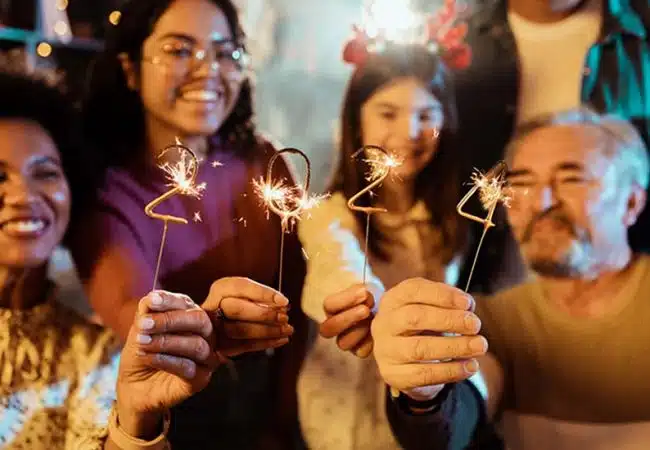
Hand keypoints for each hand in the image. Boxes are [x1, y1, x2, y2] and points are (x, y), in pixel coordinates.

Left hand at [116, 291, 218, 437]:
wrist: (133, 387)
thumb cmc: (141, 353)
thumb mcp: (139, 329)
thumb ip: (146, 312)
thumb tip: (151, 298)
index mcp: (191, 317)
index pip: (187, 304)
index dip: (170, 301)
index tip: (151, 301)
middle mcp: (205, 335)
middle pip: (200, 320)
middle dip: (170, 320)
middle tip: (143, 324)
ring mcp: (206, 357)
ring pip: (196, 345)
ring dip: (165, 342)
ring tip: (142, 343)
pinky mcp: (201, 379)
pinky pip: (189, 367)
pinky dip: (166, 360)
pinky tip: (148, 357)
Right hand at [202, 277, 293, 356]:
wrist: (219, 327)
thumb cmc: (240, 306)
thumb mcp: (248, 296)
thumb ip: (262, 298)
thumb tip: (283, 305)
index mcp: (221, 288)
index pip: (241, 287)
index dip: (263, 293)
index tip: (284, 301)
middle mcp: (212, 306)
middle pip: (236, 309)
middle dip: (264, 314)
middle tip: (285, 317)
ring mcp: (213, 328)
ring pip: (240, 330)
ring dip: (267, 331)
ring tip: (287, 329)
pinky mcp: (220, 346)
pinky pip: (244, 346)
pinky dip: (266, 343)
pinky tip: (281, 339)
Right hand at [319, 284, 375, 357]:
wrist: (381, 308)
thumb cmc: (370, 295)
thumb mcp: (364, 289)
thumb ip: (360, 291)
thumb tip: (364, 293)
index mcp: (332, 308)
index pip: (329, 305)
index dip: (346, 299)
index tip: (364, 291)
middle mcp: (334, 326)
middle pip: (328, 329)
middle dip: (348, 318)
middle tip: (366, 310)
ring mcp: (345, 340)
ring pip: (343, 343)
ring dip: (358, 331)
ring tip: (372, 320)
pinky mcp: (359, 350)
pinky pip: (360, 351)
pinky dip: (370, 342)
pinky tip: (379, 332)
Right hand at [371, 278, 486, 398]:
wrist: (403, 360)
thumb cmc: (421, 327)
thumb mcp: (430, 308)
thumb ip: (447, 302)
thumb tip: (468, 305)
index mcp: (392, 299)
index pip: (413, 290)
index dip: (443, 295)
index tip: (468, 303)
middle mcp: (384, 323)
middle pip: (415, 317)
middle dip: (449, 320)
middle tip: (475, 324)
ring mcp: (386, 350)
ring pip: (419, 348)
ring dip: (454, 346)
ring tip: (479, 345)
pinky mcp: (393, 375)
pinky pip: (424, 374)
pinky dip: (452, 370)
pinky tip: (470, 366)